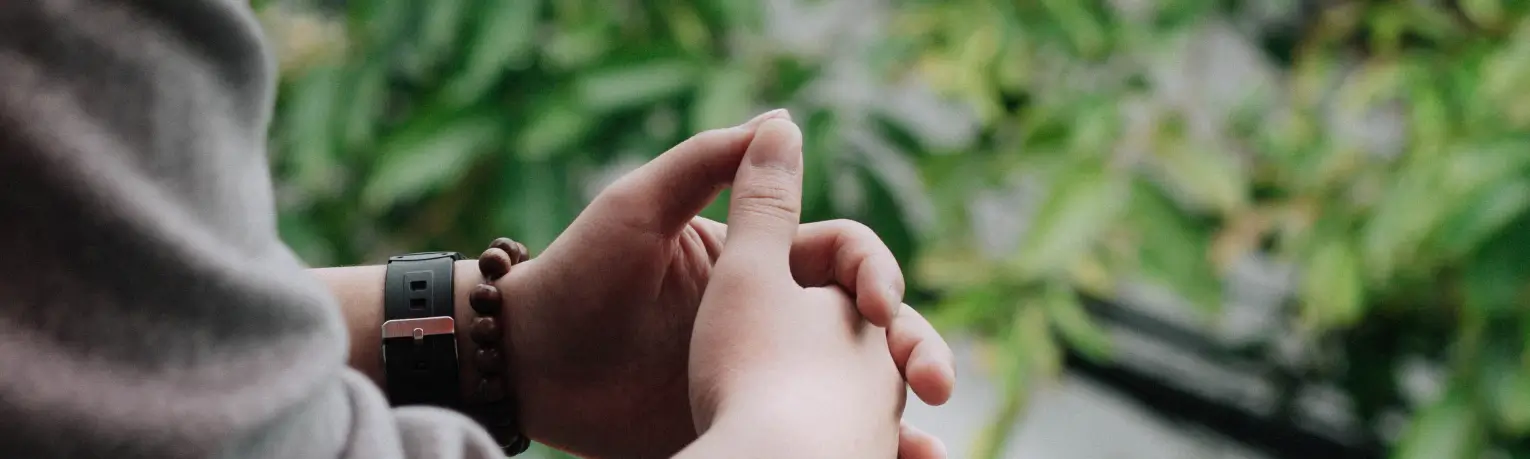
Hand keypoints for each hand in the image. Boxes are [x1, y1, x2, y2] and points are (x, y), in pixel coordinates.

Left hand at [494, 112, 953, 457]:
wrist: (529, 366)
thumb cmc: (581, 276)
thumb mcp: (641, 209)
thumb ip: (709, 165)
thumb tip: (784, 124)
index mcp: (756, 262)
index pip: (842, 259)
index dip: (875, 274)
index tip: (880, 305)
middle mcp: (767, 317)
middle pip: (866, 330)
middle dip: (913, 349)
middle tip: (935, 379)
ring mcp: (756, 375)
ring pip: (853, 393)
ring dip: (897, 416)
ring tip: (928, 445)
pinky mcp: (737, 422)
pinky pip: (805, 438)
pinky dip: (856, 452)